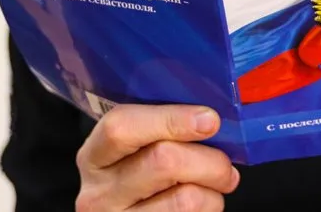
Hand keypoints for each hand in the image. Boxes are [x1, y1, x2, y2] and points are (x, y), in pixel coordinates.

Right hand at [75, 104, 239, 210]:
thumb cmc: (139, 176)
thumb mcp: (134, 152)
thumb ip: (160, 130)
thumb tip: (209, 117)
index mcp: (95, 155)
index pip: (121, 127)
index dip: (170, 119)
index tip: (209, 120)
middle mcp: (99, 193)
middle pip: (163, 161)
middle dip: (209, 159)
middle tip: (225, 163)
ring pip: (185, 198)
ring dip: (214, 188)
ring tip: (219, 184)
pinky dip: (210, 206)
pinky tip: (206, 201)